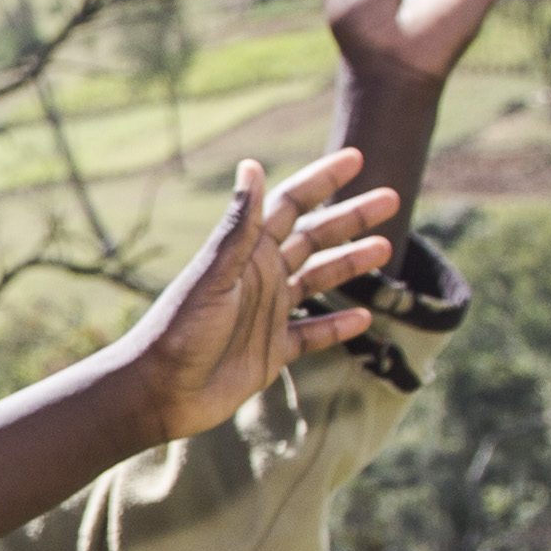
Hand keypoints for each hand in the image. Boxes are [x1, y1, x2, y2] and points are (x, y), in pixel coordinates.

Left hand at [113, 150, 403, 443]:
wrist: (160, 392)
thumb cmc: (180, 330)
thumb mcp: (214, 274)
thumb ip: (238, 226)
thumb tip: (252, 165)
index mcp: (247, 252)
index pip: (291, 204)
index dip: (322, 180)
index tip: (356, 158)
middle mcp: (260, 276)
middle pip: (314, 237)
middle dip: (351, 217)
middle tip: (391, 198)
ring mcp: (268, 313)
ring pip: (319, 280)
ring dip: (350, 263)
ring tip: (385, 247)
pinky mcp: (272, 351)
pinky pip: (313, 334)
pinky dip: (338, 326)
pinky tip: (365, 318)